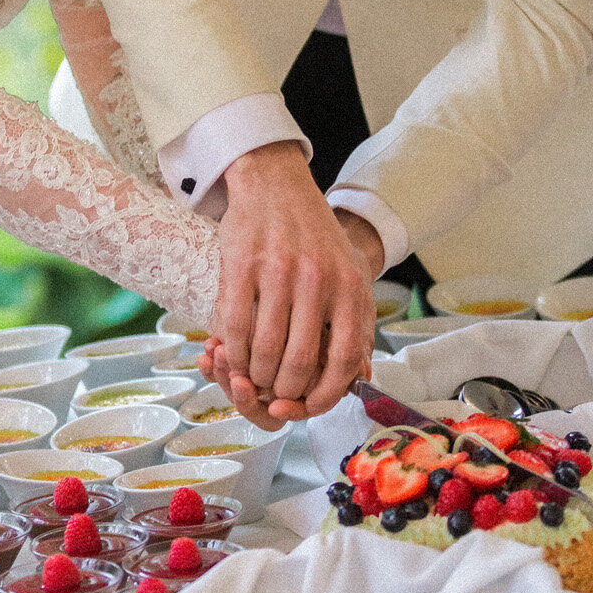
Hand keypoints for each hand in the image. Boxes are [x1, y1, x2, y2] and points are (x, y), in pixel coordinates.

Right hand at [208, 141, 377, 422]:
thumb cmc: (315, 238)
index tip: (305, 406)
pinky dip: (233, 352)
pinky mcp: (242, 265)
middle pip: (300, 362)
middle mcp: (317, 280)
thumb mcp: (350, 275)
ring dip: (255, 375)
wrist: (276, 187)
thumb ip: (356, 326)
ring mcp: (278, 272)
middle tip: (272, 394)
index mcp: (350, 287)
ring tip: (252, 378)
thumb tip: (360, 379)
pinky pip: (236, 326)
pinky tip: (232, 356)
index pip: (342, 361)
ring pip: (265, 350)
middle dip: (283, 390)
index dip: (322, 395)